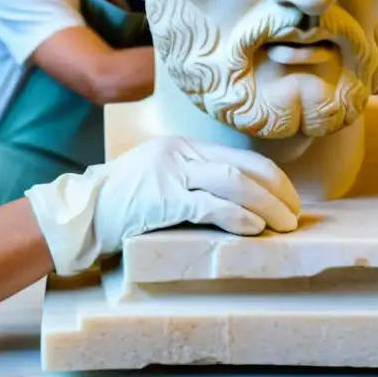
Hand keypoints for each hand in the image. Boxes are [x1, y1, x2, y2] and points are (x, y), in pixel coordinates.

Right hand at [25, 135, 300, 275]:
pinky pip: (210, 206)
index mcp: (182, 146)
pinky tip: (254, 230)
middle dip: (279, 194)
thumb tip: (239, 203)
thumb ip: (192, 181)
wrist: (81, 213)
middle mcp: (180, 153)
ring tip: (284, 227)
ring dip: (268, 207)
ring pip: (235, 184)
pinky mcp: (162, 199)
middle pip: (246, 168)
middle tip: (296, 217)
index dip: (274, 180)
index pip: (241, 158)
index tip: (290, 201)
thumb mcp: (158, 178)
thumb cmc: (121, 203)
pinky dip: (238, 218)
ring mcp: (171, 174)